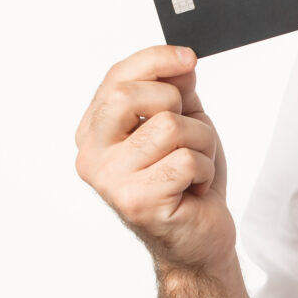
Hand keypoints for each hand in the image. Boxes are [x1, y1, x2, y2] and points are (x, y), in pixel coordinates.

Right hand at [76, 45, 233, 273]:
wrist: (198, 239)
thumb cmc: (186, 182)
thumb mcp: (183, 123)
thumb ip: (176, 90)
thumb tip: (180, 61)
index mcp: (95, 132)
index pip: (116, 78)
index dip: (155, 60)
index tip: (187, 58)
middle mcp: (92, 155)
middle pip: (129, 95)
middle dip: (175, 104)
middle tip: (188, 133)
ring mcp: (111, 181)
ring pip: (169, 127)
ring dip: (200, 143)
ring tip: (194, 167)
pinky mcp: (137, 202)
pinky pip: (186, 160)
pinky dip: (204, 170)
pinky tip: (193, 189)